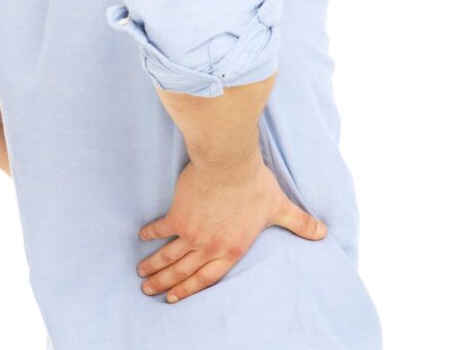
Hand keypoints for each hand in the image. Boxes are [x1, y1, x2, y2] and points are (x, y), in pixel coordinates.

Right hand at [136, 158, 325, 303]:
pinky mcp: (177, 216)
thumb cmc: (254, 185)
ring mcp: (191, 233)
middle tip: (148, 290)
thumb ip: (300, 223)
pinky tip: (142, 237)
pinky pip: (160, 230)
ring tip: (141, 274)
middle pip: (183, 272)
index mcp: (231, 250)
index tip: (174, 298)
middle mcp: (209, 247)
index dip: (189, 290)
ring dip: (153, 267)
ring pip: (168, 256)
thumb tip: (323, 232)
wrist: (228, 165)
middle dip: (165, 283)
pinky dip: (150, 235)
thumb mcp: (280, 207)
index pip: (207, 278)